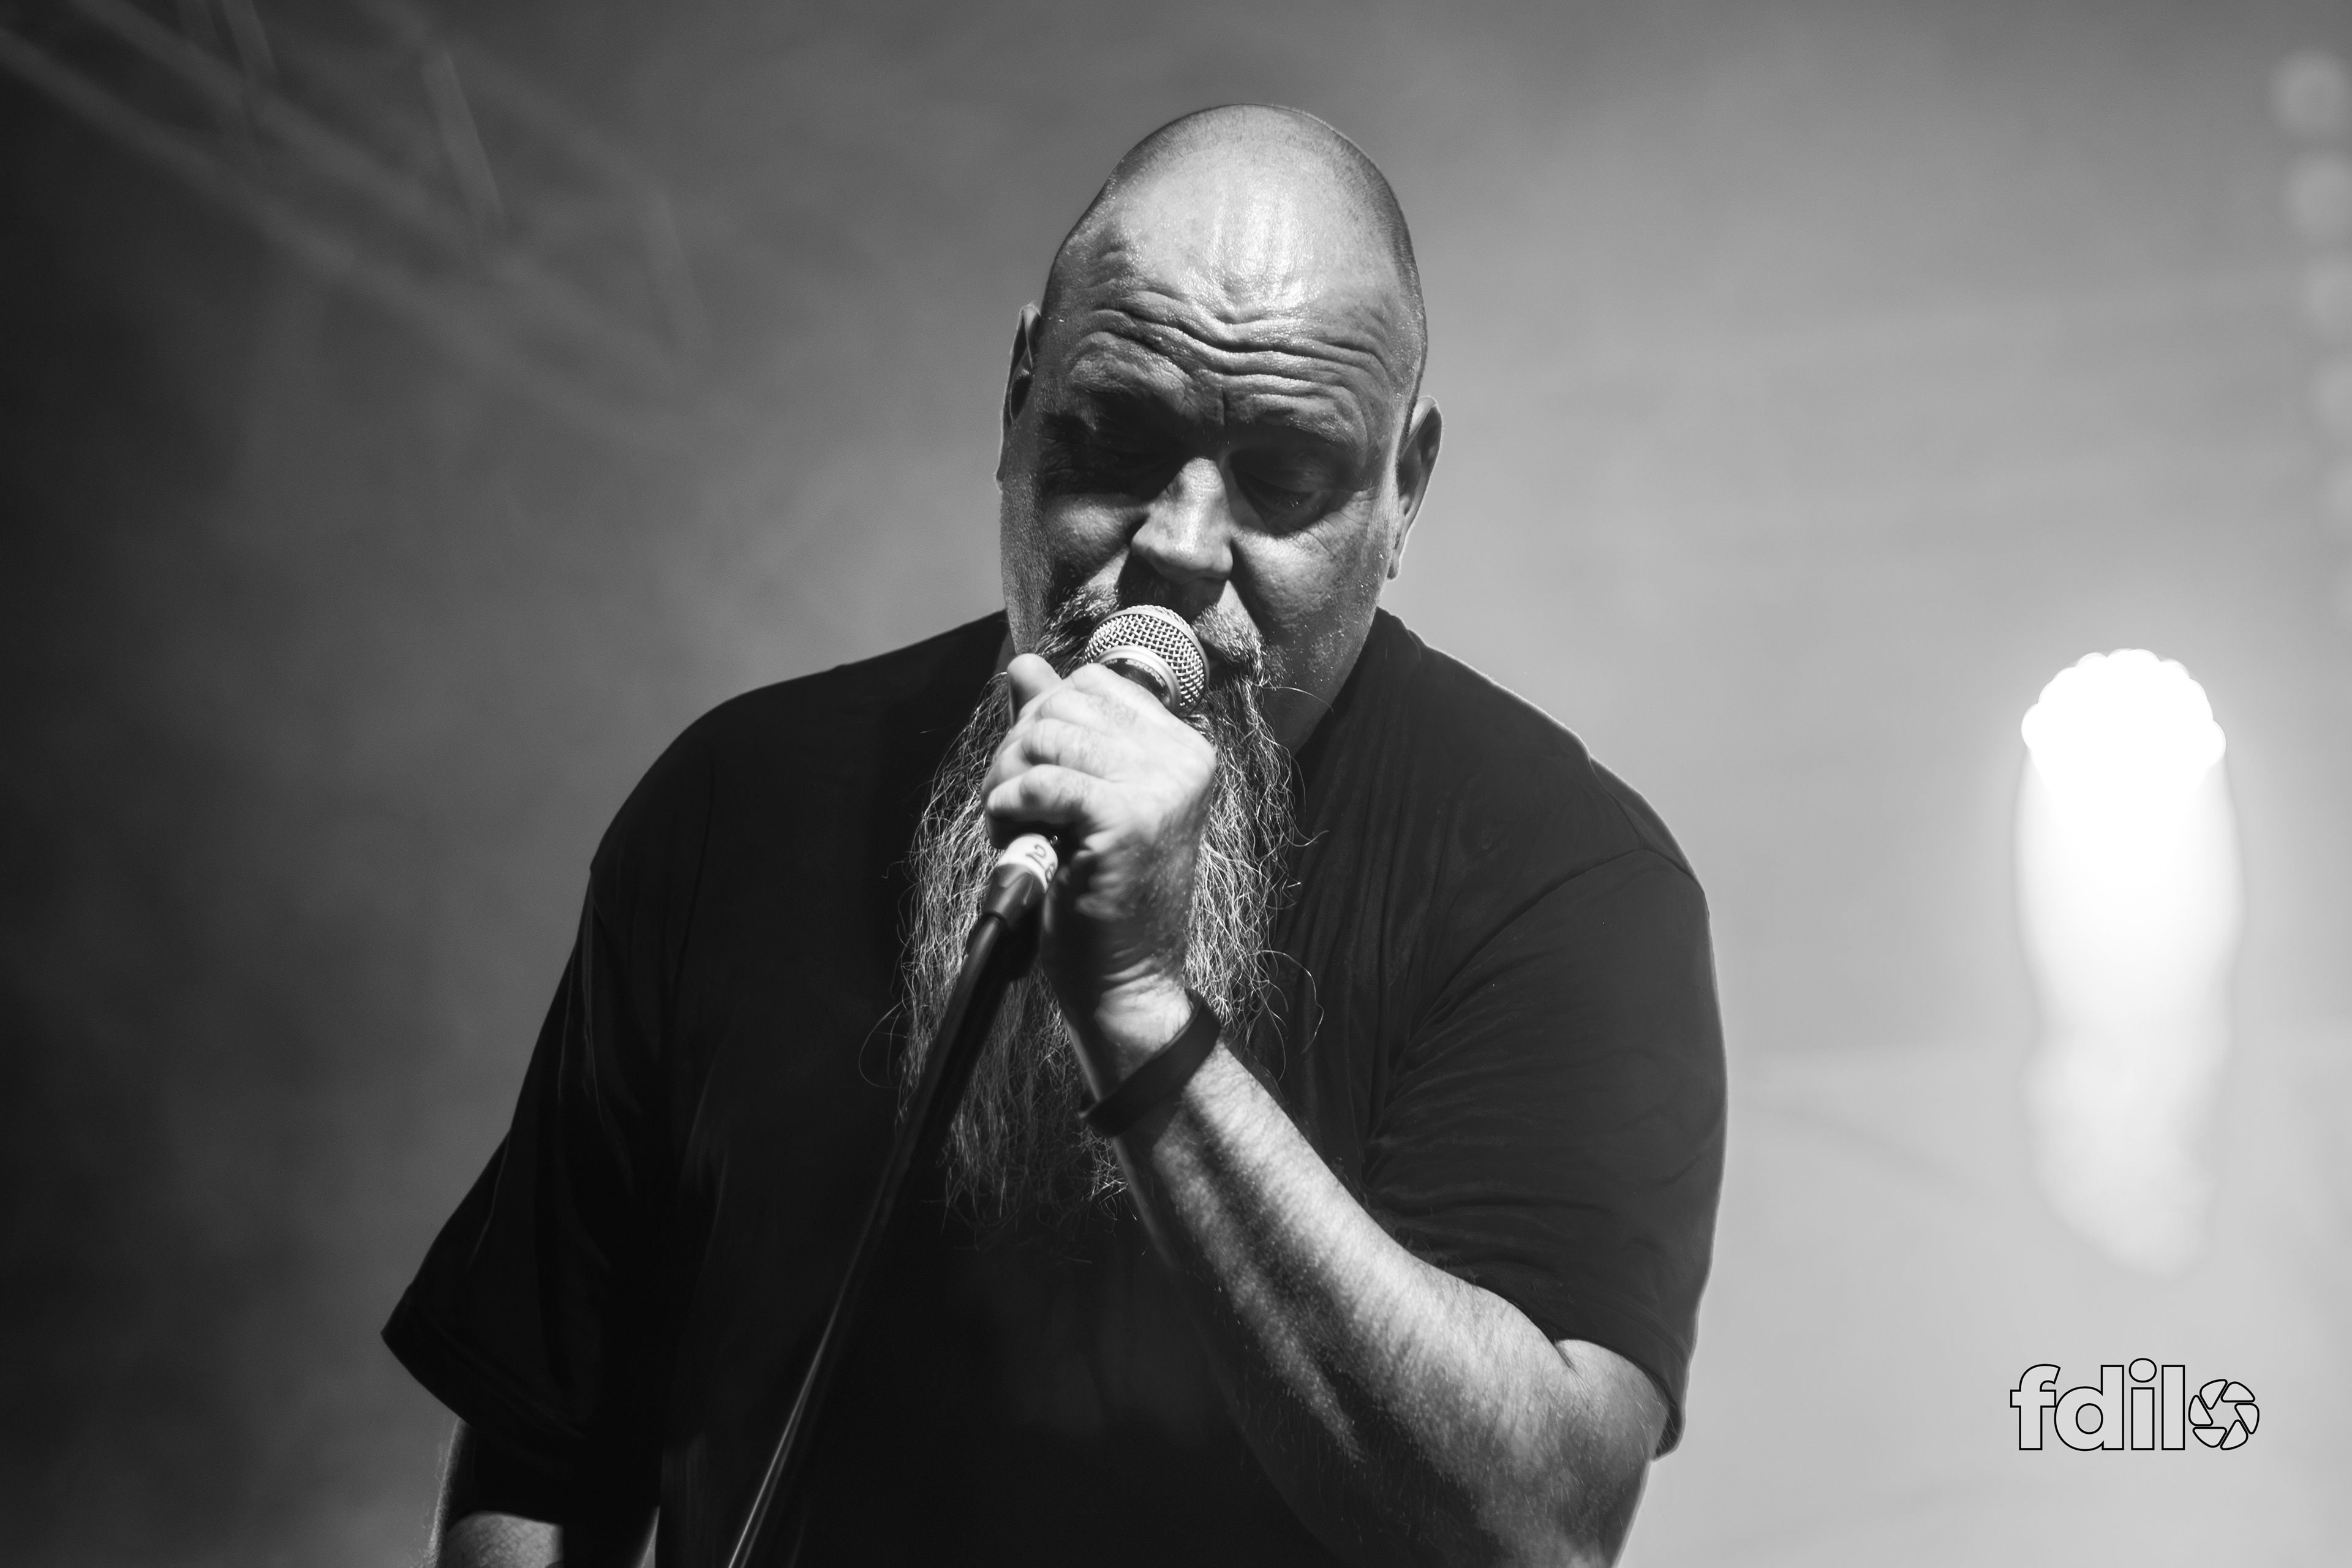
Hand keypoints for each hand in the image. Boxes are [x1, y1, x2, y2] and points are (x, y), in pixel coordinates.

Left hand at [984, 653, 1214, 1071]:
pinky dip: (1009, 807)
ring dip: (1008, 785)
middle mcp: (1184, 760)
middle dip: (1019, 753)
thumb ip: (1059, 729)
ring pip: (1045, 737)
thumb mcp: (1080, 799)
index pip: (1091, 685)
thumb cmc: (1100, 895)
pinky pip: (1041, 781)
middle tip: (1019, 811)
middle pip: (1062, 705)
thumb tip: (1024, 665)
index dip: (1045, 723)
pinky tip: (1015, 838)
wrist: (1125, 980)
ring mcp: (1162, 788)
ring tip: (1019, 831)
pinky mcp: (1129, 820)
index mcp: (1182, 748)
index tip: (1040, 781)